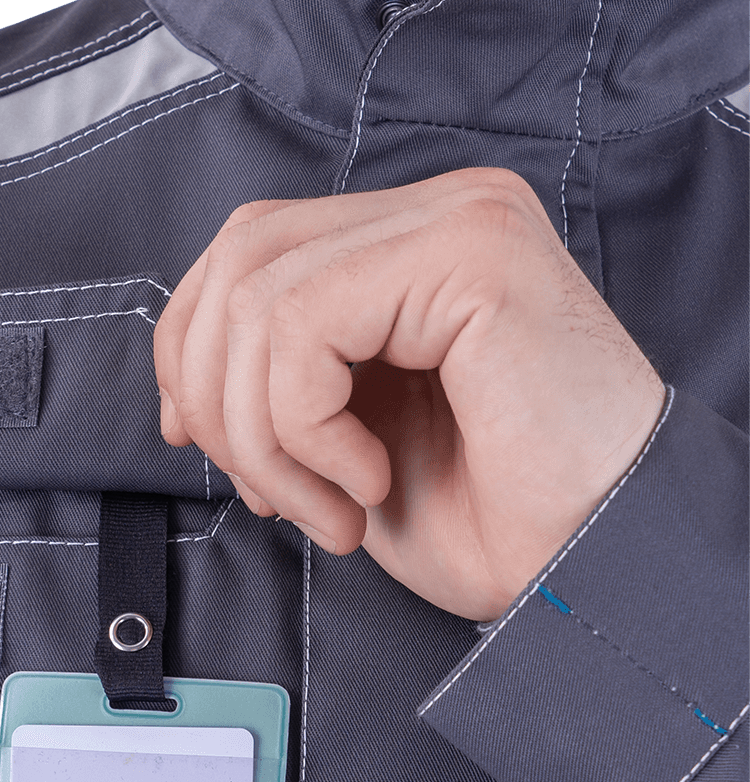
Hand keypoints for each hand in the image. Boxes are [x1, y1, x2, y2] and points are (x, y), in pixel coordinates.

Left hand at [153, 168, 666, 620]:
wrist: (597, 568)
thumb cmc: (500, 521)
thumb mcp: (350, 445)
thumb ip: (281, 388)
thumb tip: (185, 386)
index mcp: (413, 247)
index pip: (249, 249)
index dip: (192, 347)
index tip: (198, 443)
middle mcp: (439, 212)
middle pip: (239, 257)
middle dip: (217, 398)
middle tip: (272, 496)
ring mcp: (459, 220)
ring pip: (257, 297)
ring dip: (266, 437)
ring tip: (332, 507)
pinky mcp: (470, 252)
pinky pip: (305, 325)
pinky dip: (307, 429)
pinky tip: (369, 481)